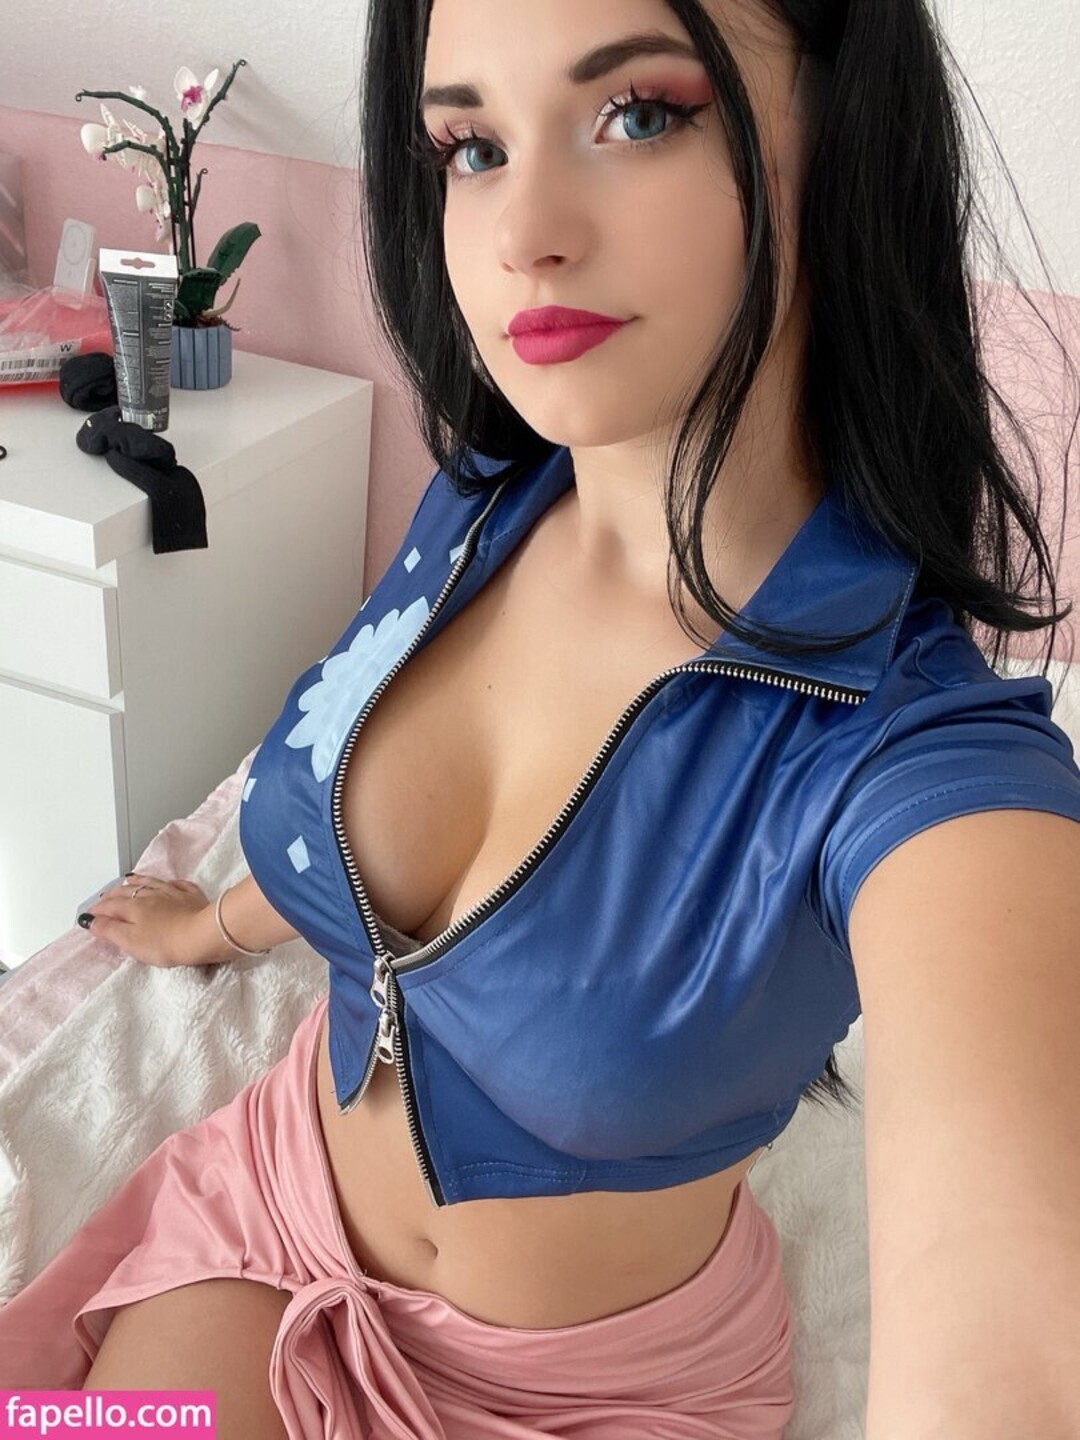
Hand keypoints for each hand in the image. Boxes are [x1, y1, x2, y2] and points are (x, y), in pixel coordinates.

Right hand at [77, 873, 216, 968]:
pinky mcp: (191, 897)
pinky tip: (169, 883)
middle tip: (105, 896)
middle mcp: (151, 895)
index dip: (98, 910)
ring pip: (151, 883)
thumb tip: (91, 920)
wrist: (201, 935)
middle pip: (127, 891)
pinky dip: (169, 883)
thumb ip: (109, 930)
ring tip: (128, 880)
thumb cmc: (164, 942)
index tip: (89, 914)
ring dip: (137, 882)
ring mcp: (172, 893)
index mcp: (133, 907)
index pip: (110, 906)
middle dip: (113, 893)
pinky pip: (178, 885)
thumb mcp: (130, 941)